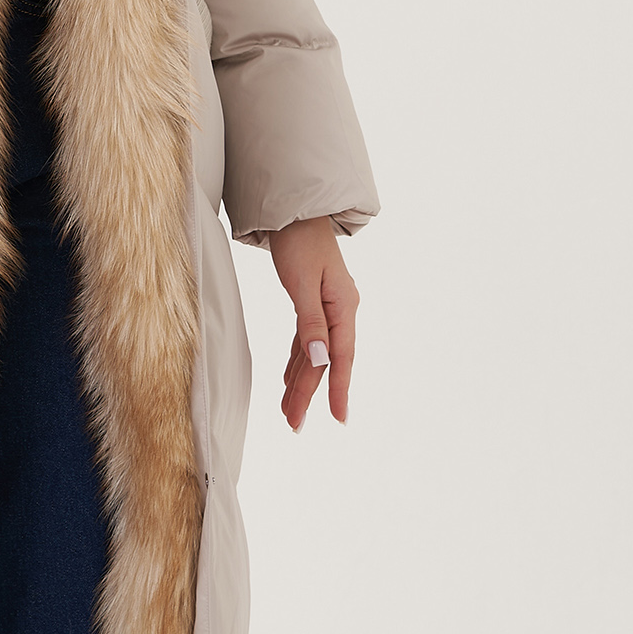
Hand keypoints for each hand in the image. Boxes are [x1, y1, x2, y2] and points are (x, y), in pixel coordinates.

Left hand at [268, 216, 358, 430]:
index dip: (339, 389)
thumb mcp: (303, 282)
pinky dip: (297, 360)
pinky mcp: (312, 303)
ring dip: (301, 381)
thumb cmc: (299, 241)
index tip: (339, 418)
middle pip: (325, 359)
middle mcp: (339, 310)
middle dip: (309, 392)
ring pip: (314, 353)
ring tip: (289, 411)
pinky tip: (290, 380)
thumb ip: (311, 322)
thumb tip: (320, 359)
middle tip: (294, 423)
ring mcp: (327, 307)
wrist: (294, 210)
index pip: (340, 356)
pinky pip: (306, 340)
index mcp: (343, 306)